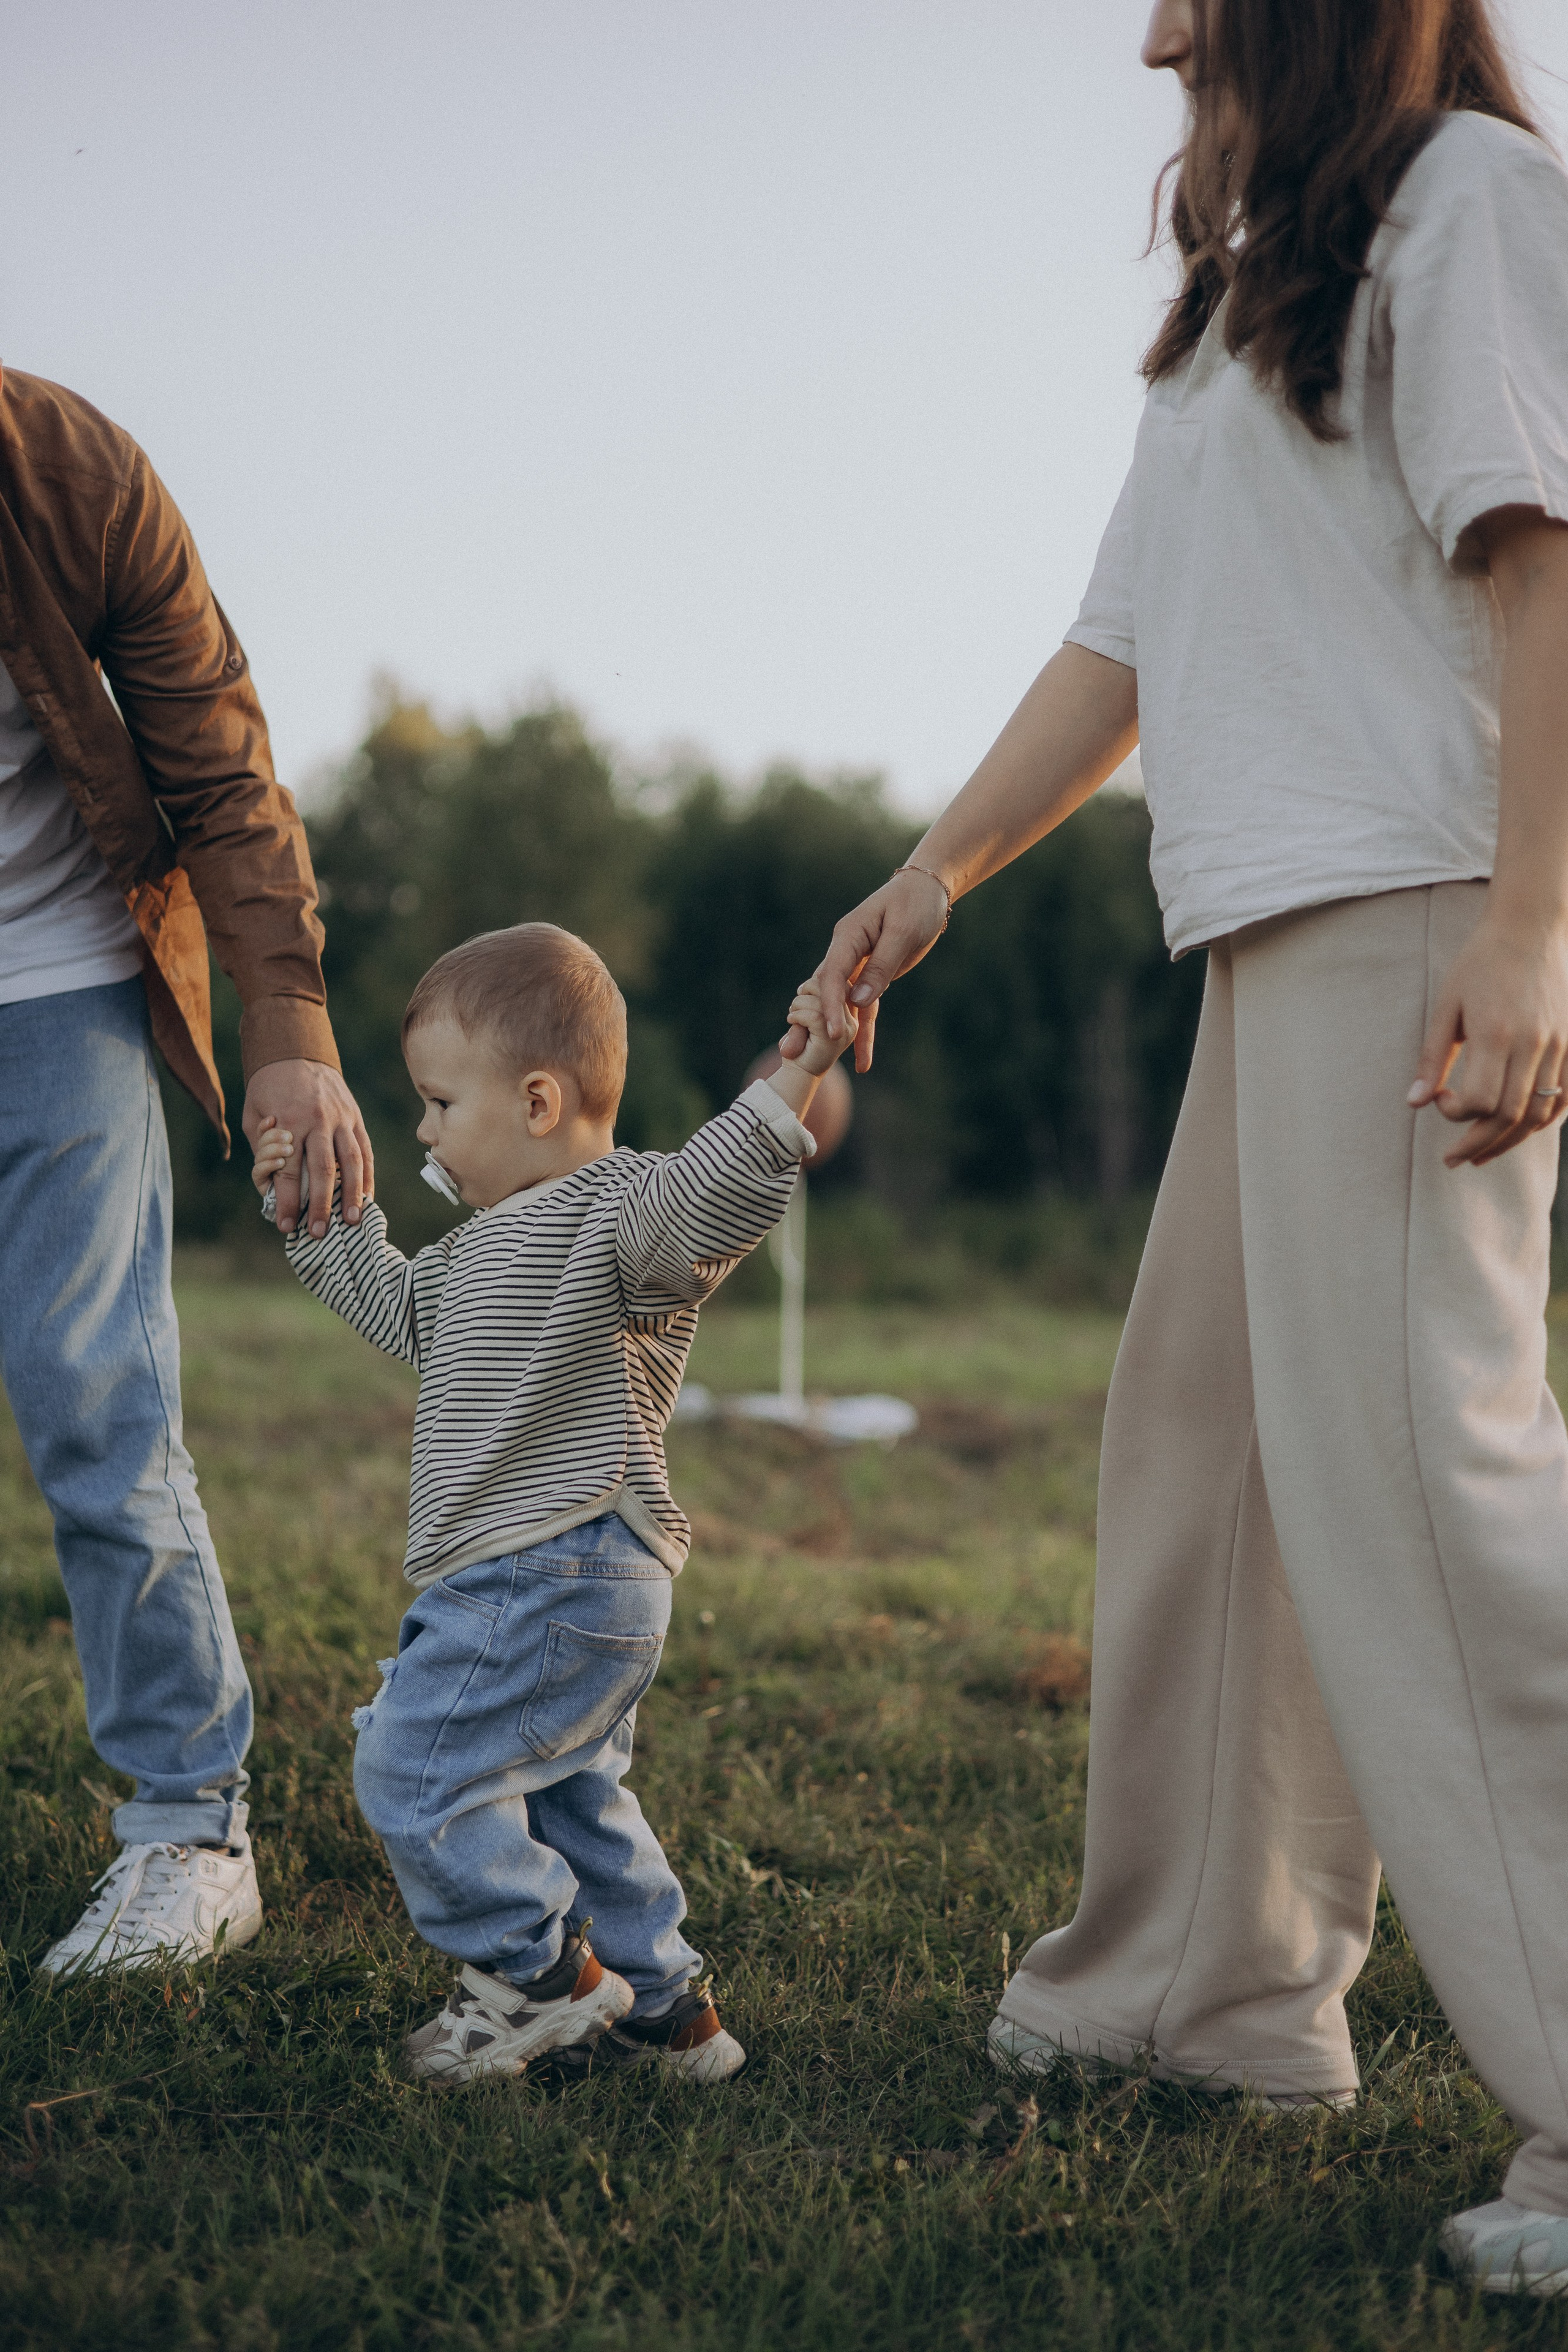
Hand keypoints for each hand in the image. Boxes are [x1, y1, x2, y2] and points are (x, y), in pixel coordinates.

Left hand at [242, 1059, 372, 1237]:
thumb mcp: (253, 1114)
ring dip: (352, 1194)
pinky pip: (365, 1150)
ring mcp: (341, 1118)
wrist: (295, 1051)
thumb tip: (274, 1186)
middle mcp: (318, 1120)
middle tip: (318, 1232)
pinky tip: (367, 1197)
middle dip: (320, 1205)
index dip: (287, 1200)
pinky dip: (367, 1176)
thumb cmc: (268, 1089)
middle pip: (321, 1169)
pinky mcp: (355, 1117)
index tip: (285, 1226)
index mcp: (289, 1121)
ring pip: (350, 1161)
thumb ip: (262, 1149)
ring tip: (352, 1221)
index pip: (289, 1169)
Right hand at [779, 867, 949, 1073]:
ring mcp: (856, 966)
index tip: (831, 1032)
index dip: (830, 1006)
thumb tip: (858, 1001)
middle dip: (810, 1024)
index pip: (832, 975)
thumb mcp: (903, 933)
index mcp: (848, 937)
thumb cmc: (916, 904)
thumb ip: (881, 967)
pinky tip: (863, 1060)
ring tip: (809, 1063)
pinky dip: (862, 1032)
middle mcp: (846, 953)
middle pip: (824, 993)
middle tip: (791, 1052)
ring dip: (830, 1035)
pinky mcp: (870, 977)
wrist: (927, 891)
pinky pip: (863, 1008)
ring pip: (840, 1005)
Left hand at [779, 979, 857, 1074]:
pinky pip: (812, 1015)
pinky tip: (792, 1023)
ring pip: (819, 1000)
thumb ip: (814, 999)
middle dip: (807, 992)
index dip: (817, 984)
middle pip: (831, 987)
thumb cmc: (802, 1044)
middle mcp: (850, 1022)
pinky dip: (797, 1016)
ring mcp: (843, 1030)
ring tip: (793, 1019)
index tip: (803, 994)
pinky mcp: (832, 1038)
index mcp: (848, 1015)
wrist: (798, 1076)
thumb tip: (812, 983)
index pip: (837, 985)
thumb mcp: (808, 1015)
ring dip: (798, 1005)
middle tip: (795, 1008)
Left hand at [1407, 916, 1567, 1165]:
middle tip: (1453, 1160)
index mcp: (1497, 1033)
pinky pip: (1565, 1099)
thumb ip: (1432, 1057)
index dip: (1457, 1114)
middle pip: (1511, 1117)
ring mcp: (1560, 1045)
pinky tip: (1518, 1131)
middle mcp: (1534, 1043)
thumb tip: (1414, 1102)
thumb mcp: (1446, 1005)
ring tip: (1482, 1154)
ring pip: (1540, 1114)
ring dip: (1509, 1142)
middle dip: (1479, 1145)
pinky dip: (1543, 1122)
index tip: (1441, 1101)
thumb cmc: (1480, 964)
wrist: (1531, 928)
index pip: (1482, 1101)